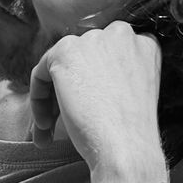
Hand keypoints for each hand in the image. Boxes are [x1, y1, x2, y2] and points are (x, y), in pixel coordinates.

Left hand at [29, 22, 165, 182]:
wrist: (127, 148)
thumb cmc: (131, 133)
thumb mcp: (133, 92)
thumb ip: (115, 74)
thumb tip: (84, 76)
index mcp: (144, 44)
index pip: (106, 59)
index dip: (92, 87)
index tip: (86, 111)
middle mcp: (121, 34)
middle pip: (82, 61)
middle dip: (68, 93)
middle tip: (60, 125)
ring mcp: (93, 40)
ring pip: (60, 67)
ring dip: (51, 101)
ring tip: (49, 131)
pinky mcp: (66, 52)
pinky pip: (40, 72)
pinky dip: (38, 99)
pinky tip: (45, 125)